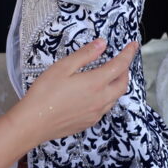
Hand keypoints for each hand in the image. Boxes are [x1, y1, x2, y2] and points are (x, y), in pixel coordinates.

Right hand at [10, 39, 137, 146]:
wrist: (34, 123)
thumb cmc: (45, 93)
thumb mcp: (63, 67)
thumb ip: (85, 54)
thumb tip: (102, 44)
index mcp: (95, 83)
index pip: (120, 66)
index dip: (128, 54)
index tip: (133, 45)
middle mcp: (101, 100)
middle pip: (123, 84)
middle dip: (125, 70)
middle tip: (121, 60)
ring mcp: (96, 113)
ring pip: (115, 97)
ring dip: (117, 85)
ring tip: (110, 76)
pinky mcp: (89, 122)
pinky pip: (105, 108)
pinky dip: (107, 97)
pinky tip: (96, 94)